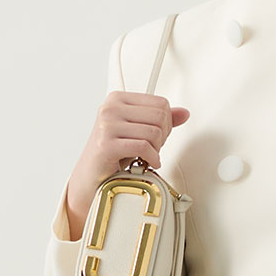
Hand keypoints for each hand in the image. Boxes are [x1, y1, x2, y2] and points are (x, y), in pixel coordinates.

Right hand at [64, 93, 189, 237]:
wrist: (91, 177)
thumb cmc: (113, 155)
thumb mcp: (137, 132)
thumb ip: (159, 121)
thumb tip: (183, 113)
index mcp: (118, 99)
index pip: (161, 103)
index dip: (167, 123)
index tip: (157, 137)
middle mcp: (111, 108)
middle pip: (160, 117)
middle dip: (163, 137)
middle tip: (153, 149)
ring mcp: (107, 125)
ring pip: (154, 133)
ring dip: (156, 150)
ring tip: (146, 156)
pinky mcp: (107, 144)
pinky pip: (144, 147)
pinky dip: (151, 159)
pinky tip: (146, 163)